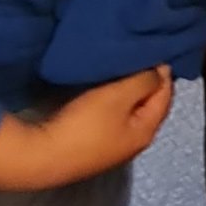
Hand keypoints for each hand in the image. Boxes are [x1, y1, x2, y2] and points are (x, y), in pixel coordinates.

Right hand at [0, 67, 173, 190]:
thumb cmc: (84, 124)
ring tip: (121, 68)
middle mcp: (134, 143)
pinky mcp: (91, 147)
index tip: (152, 49)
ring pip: (128, 111)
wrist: (40, 156)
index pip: (165, 95)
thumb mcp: (119, 95)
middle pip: (149, 104)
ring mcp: (111, 147)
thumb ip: (145, 80)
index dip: (163, 71)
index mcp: (146, 131)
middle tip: (137, 56)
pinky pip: (110, 118)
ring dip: (127, 91)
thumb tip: (160, 71)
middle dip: (146, 81)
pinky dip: (112, 102)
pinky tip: (103, 90)